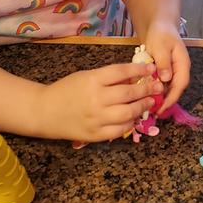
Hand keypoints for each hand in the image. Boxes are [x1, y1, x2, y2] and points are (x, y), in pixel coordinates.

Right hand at [41, 62, 162, 141]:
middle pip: (129, 94)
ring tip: (150, 102)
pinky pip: (120, 130)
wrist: (44, 111)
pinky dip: (130, 123)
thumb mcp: (85, 76)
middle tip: (157, 87)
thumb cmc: (66, 90)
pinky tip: (135, 118)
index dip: (139, 70)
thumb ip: (107, 77)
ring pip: (128, 113)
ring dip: (142, 107)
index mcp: (92, 80)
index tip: (151, 69)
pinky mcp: (95, 134)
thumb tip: (133, 78)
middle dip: (147, 90)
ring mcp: (96, 118)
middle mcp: (96, 99)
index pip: (122, 72)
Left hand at [143, 21, 190, 110]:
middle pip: (175, 89)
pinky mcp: (164, 71)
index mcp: (183, 64)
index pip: (180, 85)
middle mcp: (180, 70)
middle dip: (165, 102)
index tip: (161, 108)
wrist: (159, 24)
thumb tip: (165, 79)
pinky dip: (154, 90)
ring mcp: (172, 71)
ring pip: (168, 88)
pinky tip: (145, 95)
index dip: (171, 98)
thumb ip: (163, 62)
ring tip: (148, 107)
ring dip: (159, 97)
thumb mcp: (161, 46)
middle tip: (152, 112)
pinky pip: (161, 84)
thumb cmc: (161, 33)